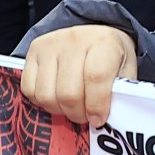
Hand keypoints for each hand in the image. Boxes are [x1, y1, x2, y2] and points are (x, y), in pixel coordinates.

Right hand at [20, 25, 137, 126]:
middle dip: (78, 113)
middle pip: (68, 92)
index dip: (96, 105)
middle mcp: (75, 40)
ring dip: (60, 110)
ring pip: (47, 95)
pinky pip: (29, 89)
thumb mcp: (125, 71)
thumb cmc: (111, 57)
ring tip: (72, 107)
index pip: (95, 77)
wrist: (93, 34)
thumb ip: (119, 94)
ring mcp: (51, 45)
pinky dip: (42, 102)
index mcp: (104, 43)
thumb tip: (105, 119)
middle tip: (86, 117)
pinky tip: (57, 99)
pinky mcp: (34, 51)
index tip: (98, 119)